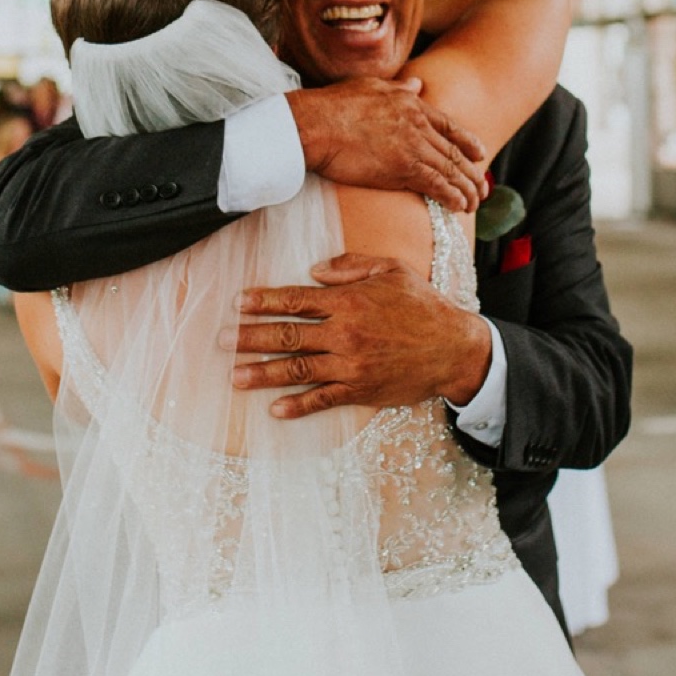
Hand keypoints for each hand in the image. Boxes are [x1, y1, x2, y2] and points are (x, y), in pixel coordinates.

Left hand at [230, 254, 493, 417]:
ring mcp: (351, 365)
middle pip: (287, 335)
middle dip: (250, 337)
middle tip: (221, 340)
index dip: (263, 301)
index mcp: (348, 302)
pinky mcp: (361, 390)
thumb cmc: (423, 305)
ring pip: (298, 369)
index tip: (237, 304)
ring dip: (263, 374)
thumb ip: (350, 266)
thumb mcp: (391, 269)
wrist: (454, 348)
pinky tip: (275, 410)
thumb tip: (314, 270)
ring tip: (234, 377)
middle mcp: (344, 334)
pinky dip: (298, 406)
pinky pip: (323, 399)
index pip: (295, 300)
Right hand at [287, 79, 485, 212]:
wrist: (315, 125)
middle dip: (472, 173)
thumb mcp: (371, 86)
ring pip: (450, 171)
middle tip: (482, 189)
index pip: (449, 126)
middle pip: (455, 152)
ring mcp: (413, 147)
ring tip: (473, 203)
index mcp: (412, 105)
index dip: (468, 142)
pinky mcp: (403, 169)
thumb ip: (398, 89)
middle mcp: (419, 125)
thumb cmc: (333, 105)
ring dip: (466, 189)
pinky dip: (451, 196)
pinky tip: (459, 206)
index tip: (480, 154)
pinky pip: (437, 185)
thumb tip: (417, 84)